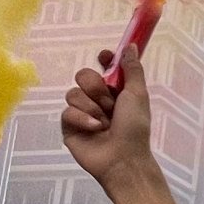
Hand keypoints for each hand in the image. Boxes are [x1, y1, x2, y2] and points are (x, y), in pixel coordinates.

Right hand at [62, 47, 157, 190]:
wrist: (123, 159)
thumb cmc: (134, 127)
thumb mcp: (137, 94)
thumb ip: (132, 69)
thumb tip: (131, 45)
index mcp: (115, 91)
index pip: (103, 67)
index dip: (104, 60)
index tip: (105, 57)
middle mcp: (97, 100)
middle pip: (83, 76)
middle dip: (95, 88)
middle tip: (109, 103)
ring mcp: (81, 113)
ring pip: (73, 93)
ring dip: (91, 107)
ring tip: (104, 124)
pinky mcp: (69, 127)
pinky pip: (66, 112)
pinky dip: (82, 119)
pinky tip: (94, 130)